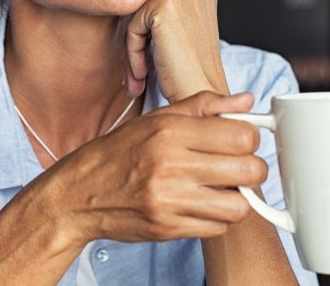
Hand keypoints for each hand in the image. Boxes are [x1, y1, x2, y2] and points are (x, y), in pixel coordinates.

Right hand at [46, 90, 265, 243]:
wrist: (79, 193)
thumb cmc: (119, 152)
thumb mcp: (156, 119)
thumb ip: (204, 106)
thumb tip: (245, 101)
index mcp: (169, 131)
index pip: (242, 136)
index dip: (249, 138)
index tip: (240, 141)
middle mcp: (170, 165)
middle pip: (249, 170)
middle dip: (250, 168)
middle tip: (236, 166)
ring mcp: (169, 200)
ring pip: (239, 205)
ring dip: (235, 197)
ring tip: (219, 188)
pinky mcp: (168, 228)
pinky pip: (217, 228)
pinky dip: (216, 218)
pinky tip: (200, 204)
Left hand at [125, 0, 228, 100]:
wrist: (202, 92)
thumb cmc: (193, 70)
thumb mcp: (185, 30)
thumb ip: (168, 12)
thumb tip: (134, 3)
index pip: (158, 4)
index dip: (151, 36)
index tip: (151, 61)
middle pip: (146, 11)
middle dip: (141, 43)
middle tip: (140, 75)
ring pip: (137, 20)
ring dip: (135, 51)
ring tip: (140, 78)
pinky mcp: (163, 6)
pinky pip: (132, 29)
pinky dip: (133, 54)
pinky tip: (142, 74)